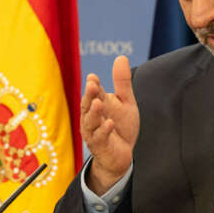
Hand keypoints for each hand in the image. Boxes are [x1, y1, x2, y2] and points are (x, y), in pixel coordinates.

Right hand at [80, 55, 138, 193]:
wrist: (122, 155)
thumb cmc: (121, 126)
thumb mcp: (125, 102)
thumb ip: (122, 82)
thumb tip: (121, 57)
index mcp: (97, 104)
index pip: (94, 93)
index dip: (93, 86)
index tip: (94, 77)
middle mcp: (91, 117)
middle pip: (87, 105)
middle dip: (89, 96)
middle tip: (92, 86)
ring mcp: (93, 132)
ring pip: (90, 121)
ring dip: (94, 112)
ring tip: (99, 103)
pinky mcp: (100, 146)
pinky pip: (100, 137)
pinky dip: (104, 130)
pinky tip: (110, 123)